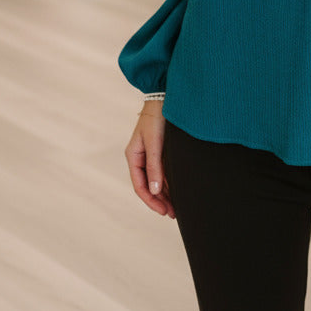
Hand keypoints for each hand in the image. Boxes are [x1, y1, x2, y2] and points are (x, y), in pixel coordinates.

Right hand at [124, 102, 175, 217]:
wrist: (165, 96)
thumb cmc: (157, 117)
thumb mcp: (154, 142)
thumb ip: (154, 166)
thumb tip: (154, 189)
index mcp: (133, 156)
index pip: (140, 186)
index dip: (151, 201)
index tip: (163, 211)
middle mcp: (141, 157)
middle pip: (148, 185)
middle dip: (160, 200)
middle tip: (173, 213)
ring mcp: (151, 154)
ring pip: (156, 180)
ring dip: (165, 193)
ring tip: (177, 206)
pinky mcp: (161, 150)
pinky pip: (163, 171)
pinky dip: (169, 182)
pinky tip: (177, 190)